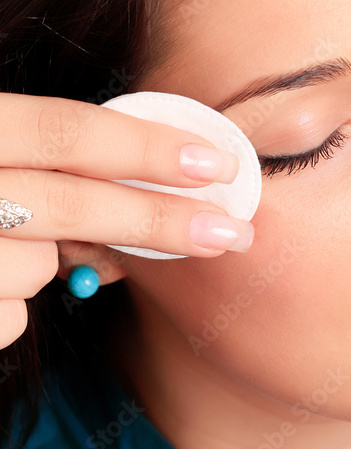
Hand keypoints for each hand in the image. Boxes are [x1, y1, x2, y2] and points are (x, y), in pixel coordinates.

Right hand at [0, 92, 254, 347]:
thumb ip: (42, 152)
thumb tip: (156, 174)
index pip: (65, 132)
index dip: (144, 148)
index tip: (216, 163)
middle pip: (75, 206)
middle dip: (159, 221)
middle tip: (231, 232)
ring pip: (41, 266)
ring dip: (53, 262)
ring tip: (8, 245)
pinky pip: (13, 316)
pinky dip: (13, 304)